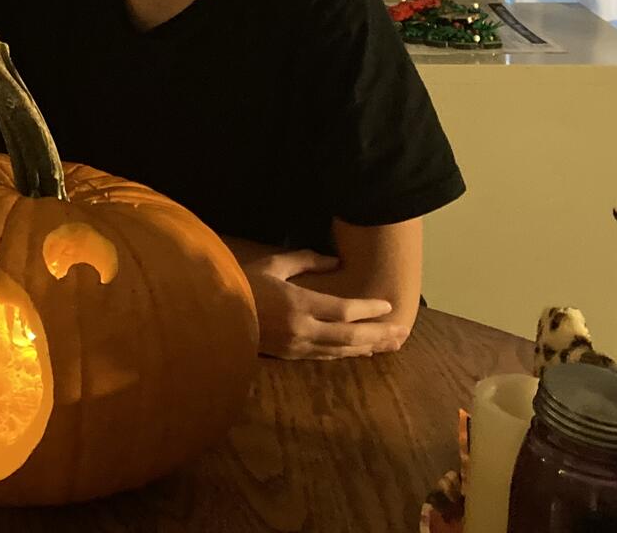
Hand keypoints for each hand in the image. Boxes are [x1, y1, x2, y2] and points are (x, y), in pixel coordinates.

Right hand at [242, 249, 403, 359]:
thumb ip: (304, 261)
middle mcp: (302, 330)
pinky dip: (347, 353)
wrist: (213, 316)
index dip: (370, 309)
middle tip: (403, 331)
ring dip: (369, 347)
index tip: (390, 306)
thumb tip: (333, 261)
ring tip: (391, 344)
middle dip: (379, 333)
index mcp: (299, 305)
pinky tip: (361, 351)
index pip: (344, 310)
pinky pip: (326, 356)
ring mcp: (297, 346)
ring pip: (341, 350)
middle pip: (350, 335)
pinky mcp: (290, 356)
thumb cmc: (241, 284)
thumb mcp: (272, 264)